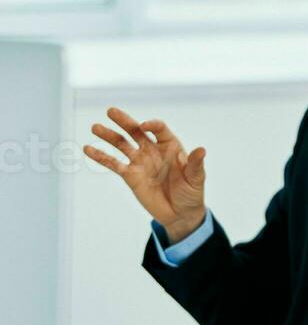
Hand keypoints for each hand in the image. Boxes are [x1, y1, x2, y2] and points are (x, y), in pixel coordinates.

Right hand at [83, 108, 206, 241]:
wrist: (180, 213)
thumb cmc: (191, 193)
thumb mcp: (196, 178)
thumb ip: (195, 164)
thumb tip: (202, 149)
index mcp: (170, 146)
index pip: (159, 129)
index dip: (152, 125)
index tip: (144, 125)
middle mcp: (153, 150)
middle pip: (136, 131)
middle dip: (124, 121)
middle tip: (111, 111)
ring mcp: (140, 162)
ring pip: (122, 145)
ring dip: (109, 136)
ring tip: (95, 127)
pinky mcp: (130, 176)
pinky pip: (114, 164)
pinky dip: (101, 157)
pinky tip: (88, 149)